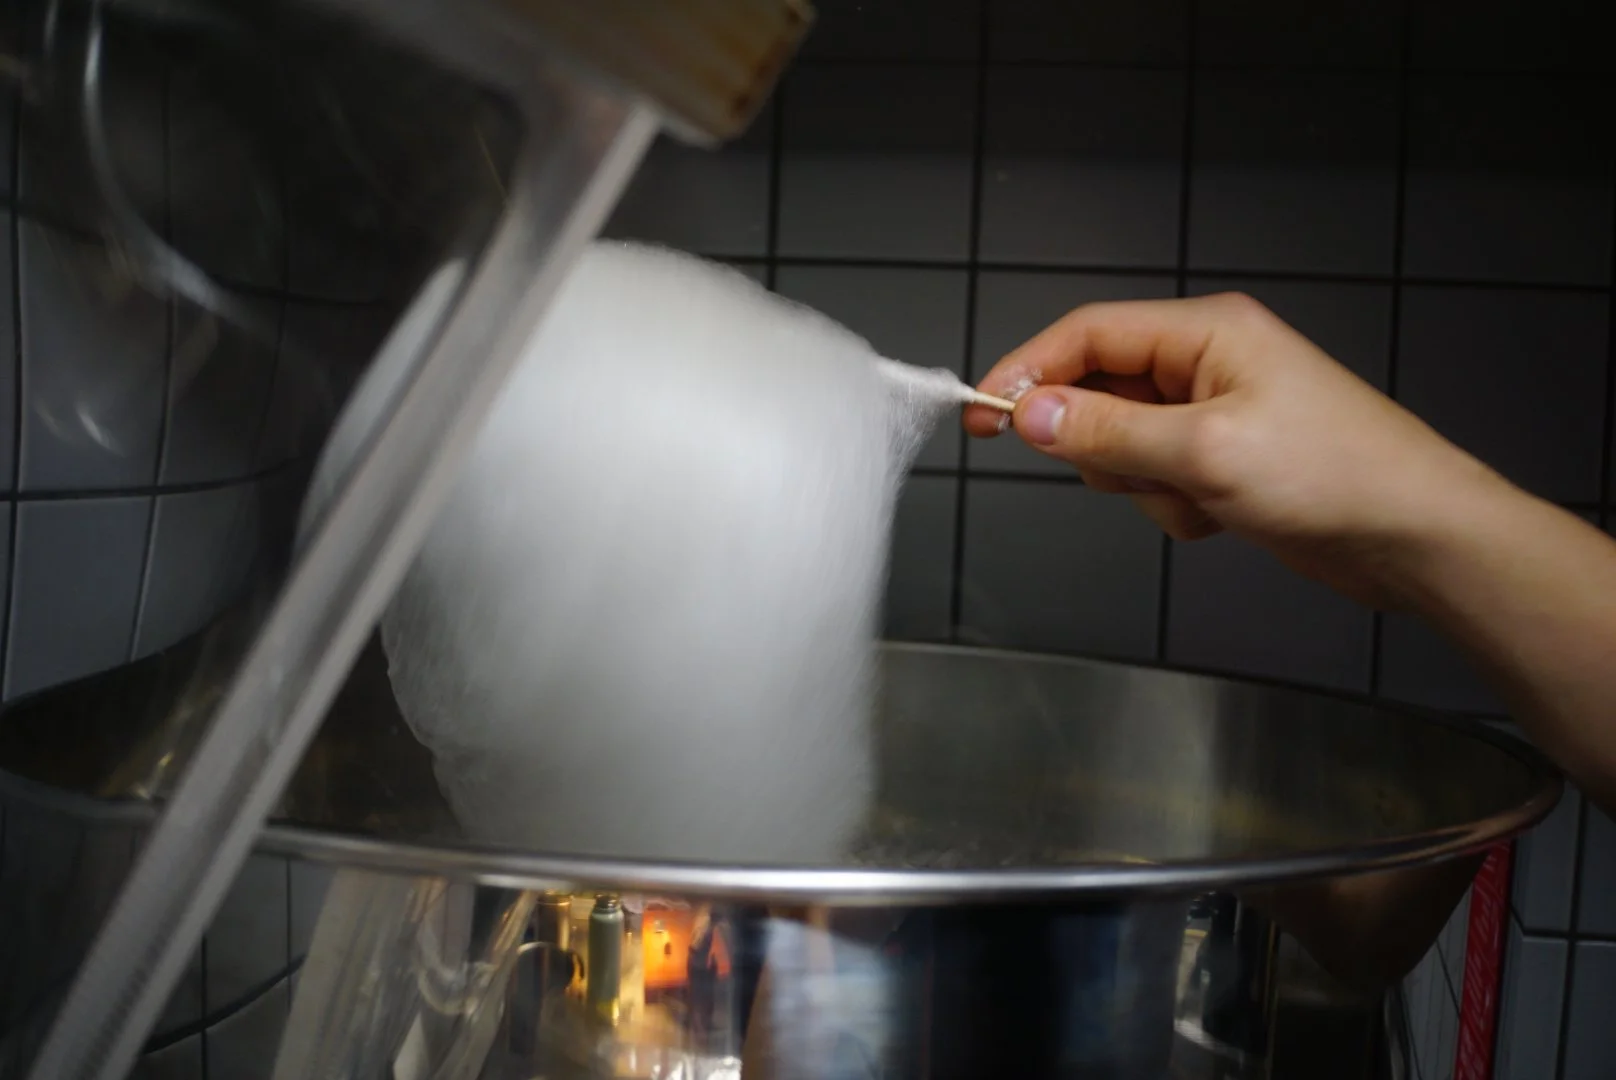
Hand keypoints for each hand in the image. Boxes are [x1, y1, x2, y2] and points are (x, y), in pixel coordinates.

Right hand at [962, 293, 1515, 609]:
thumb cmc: (1332, 474)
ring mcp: (1214, 413)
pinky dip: (1173, 505)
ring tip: (1200, 496)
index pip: (1087, 334)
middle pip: (1098, 390)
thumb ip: (1107, 433)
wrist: (1414, 536)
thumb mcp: (1203, 451)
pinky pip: (1157, 478)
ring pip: (1122, 444)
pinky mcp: (1223, 460)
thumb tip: (1031, 416)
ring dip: (1143, 483)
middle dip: (1101, 444)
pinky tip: (1221, 515)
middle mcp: (1205, 363)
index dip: (1027, 370)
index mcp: (1205, 332)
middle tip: (1135, 473)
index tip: (981, 414)